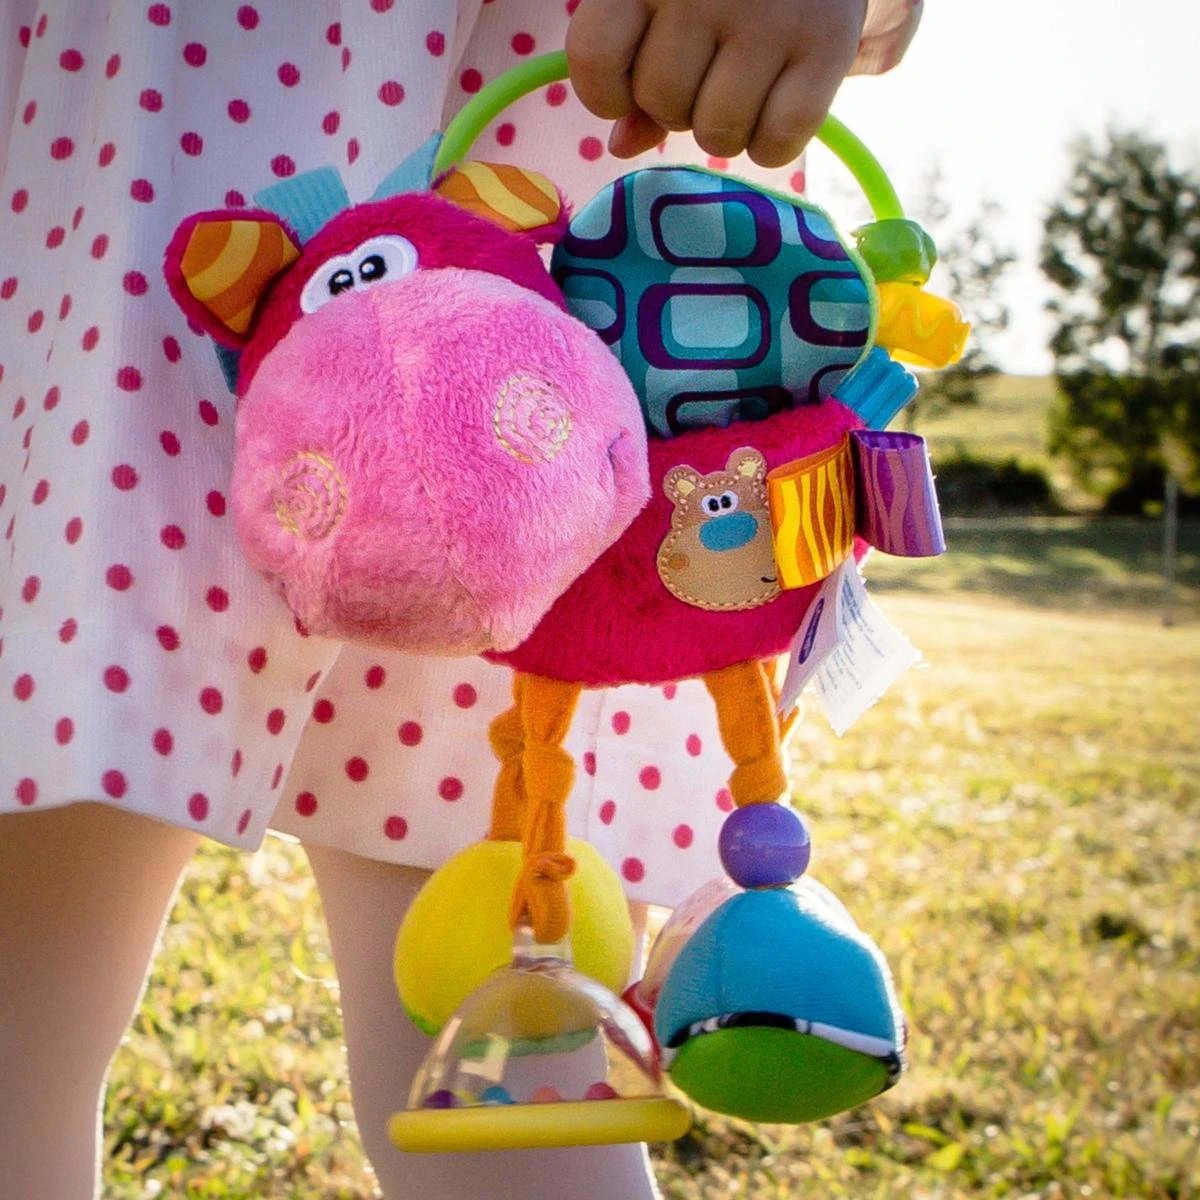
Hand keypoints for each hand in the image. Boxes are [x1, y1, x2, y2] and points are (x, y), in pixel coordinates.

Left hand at [567, 0, 867, 166]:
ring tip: (744, 83)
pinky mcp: (825, 44)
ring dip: (725, 127)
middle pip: (662, 104)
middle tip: (708, 66)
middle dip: (678, 103)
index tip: (629, 82)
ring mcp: (769, 18)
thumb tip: (622, 147)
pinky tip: (777, 105)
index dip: (607, 92)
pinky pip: (776, 143)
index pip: (594, 60)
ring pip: (717, 133)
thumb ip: (635, 65)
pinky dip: (772, 144)